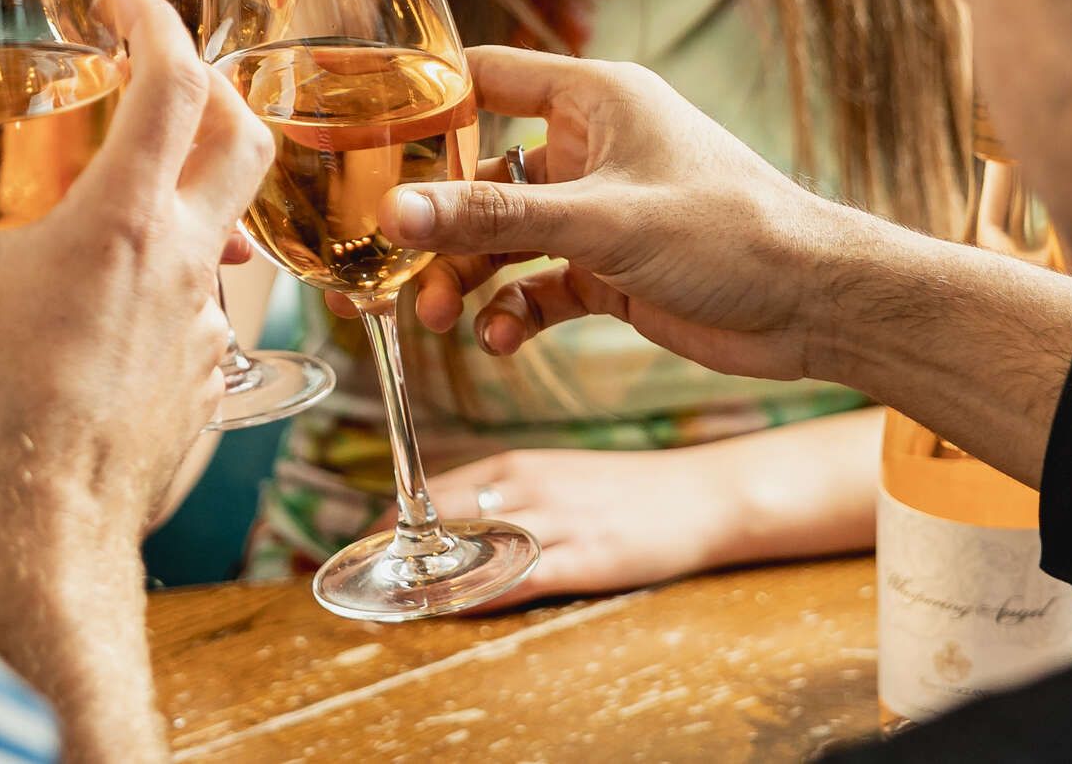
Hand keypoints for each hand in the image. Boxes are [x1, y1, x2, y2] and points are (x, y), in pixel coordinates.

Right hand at [0, 0, 272, 539]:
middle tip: (161, 75)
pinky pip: (207, 305)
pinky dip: (176, 276)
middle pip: (242, 137)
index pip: (176, 82)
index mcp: (124, 216)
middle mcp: (182, 257)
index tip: (126, 0)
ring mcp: (203, 322)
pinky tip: (119, 300)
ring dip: (192, 190)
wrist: (43, 524)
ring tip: (128, 192)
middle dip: (212, 88)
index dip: (157, 23)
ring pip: (228, 227)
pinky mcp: (205, 378)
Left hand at [375, 446, 735, 606]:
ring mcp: (558, 522)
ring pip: (475, 547)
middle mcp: (530, 487)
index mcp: (519, 465)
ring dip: (430, 573)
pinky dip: (478, 591)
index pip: (436, 489)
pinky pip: (519, 577)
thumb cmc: (627, 492)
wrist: (704, 495)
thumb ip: (509, 496)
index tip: (366, 544)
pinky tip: (451, 604)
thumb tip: (456, 523)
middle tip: (369, 577)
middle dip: (401, 549)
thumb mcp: (559, 479)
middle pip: (443, 516)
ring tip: (393, 596)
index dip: (395, 520)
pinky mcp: (587, 558)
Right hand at [382, 46, 857, 382]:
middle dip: (436, 224)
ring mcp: (596, 211)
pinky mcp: (608, 269)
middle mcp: (589, 147)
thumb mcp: (599, 222)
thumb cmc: (730, 233)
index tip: (364, 137)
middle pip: (478, 173)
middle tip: (395, 264)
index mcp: (593, 99)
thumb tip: (395, 214)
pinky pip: (535, 284)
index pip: (485, 76)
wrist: (817, 308)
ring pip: (501, 237)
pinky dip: (511, 310)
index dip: (424, 102)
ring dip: (465, 276)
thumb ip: (492, 221)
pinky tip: (499, 340)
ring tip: (442, 318)